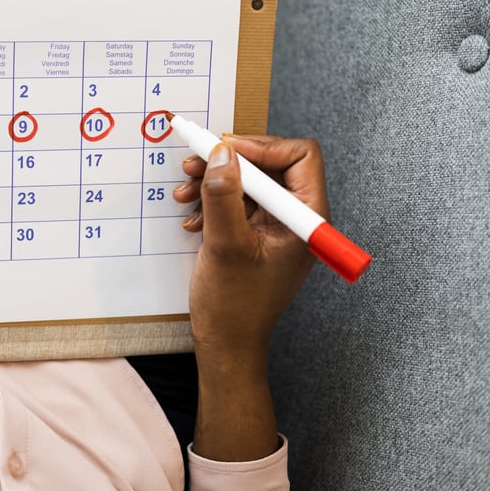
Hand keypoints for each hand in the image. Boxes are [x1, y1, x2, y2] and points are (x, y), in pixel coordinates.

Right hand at [173, 134, 328, 460]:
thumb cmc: (235, 305)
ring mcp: (273, 225)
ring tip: (183, 192)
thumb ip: (223, 196)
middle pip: (269, 164)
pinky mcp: (253, 233)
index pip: (299, 157)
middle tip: (194, 163)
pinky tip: (190, 218)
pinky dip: (209, 202)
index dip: (262, 147)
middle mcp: (294, 217)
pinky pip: (234, 201)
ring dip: (213, 181)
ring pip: (246, 181)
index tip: (225, 151)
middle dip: (229, 162)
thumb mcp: (226, 244)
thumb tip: (221, 153)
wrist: (226, 343)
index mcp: (305, 218)